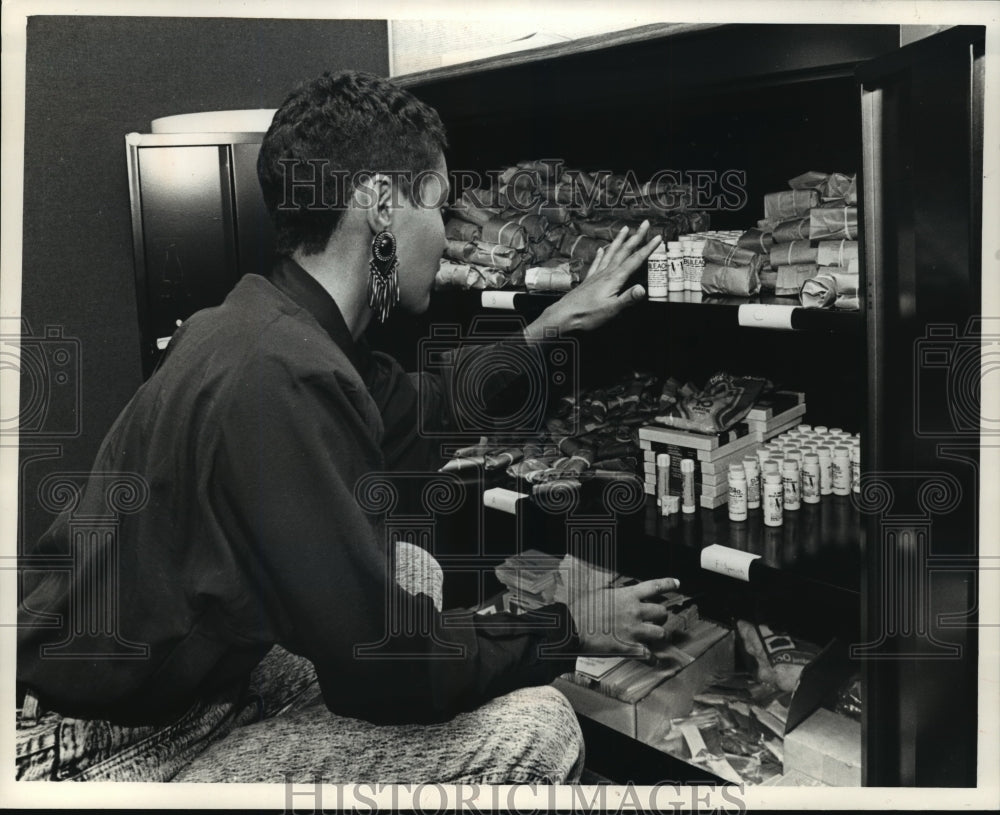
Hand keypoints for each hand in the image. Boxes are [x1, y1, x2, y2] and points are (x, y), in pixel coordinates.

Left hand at [524, 221, 661, 340]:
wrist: (564, 316)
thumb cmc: (587, 315)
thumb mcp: (611, 310)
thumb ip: (628, 299)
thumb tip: (643, 289)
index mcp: (614, 279)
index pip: (635, 260)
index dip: (648, 248)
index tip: (658, 237)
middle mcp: (606, 273)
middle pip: (624, 251)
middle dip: (636, 237)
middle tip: (644, 224)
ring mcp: (596, 275)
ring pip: (610, 253)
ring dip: (619, 241)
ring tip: (625, 229)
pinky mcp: (589, 280)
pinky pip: (597, 263)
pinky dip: (600, 254)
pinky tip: (600, 249)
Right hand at [566, 576, 680, 658]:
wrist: (572, 627)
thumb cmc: (582, 609)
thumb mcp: (601, 594)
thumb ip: (616, 595)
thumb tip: (621, 595)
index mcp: (627, 596)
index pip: (655, 586)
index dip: (669, 584)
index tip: (676, 584)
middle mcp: (635, 612)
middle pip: (662, 612)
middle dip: (661, 615)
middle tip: (656, 618)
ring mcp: (634, 630)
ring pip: (660, 632)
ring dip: (659, 634)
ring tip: (655, 636)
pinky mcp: (629, 647)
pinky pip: (648, 655)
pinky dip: (652, 659)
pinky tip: (652, 660)